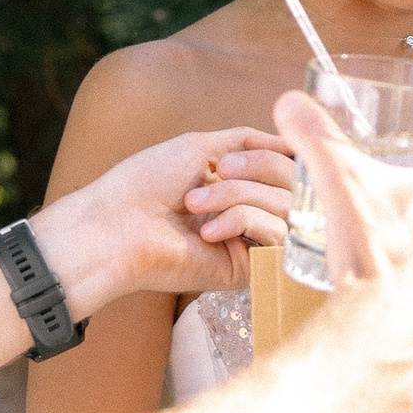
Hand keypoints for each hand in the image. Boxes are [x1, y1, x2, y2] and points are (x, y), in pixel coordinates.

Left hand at [36, 127, 292, 311]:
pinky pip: (277, 234)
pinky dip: (242, 219)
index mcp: (240, 187)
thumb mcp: (203, 147)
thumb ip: (250, 142)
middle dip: (257, 168)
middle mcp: (252, 215)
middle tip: (215, 171)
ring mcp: (252, 243)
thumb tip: (293, 143)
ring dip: (238, 194)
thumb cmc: (147, 184)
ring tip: (195, 203)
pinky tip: (207, 233)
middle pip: (295, 183)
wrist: (117, 227)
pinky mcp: (250, 270)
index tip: (246, 153)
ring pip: (287, 207)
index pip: (291, 167)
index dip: (277, 154)